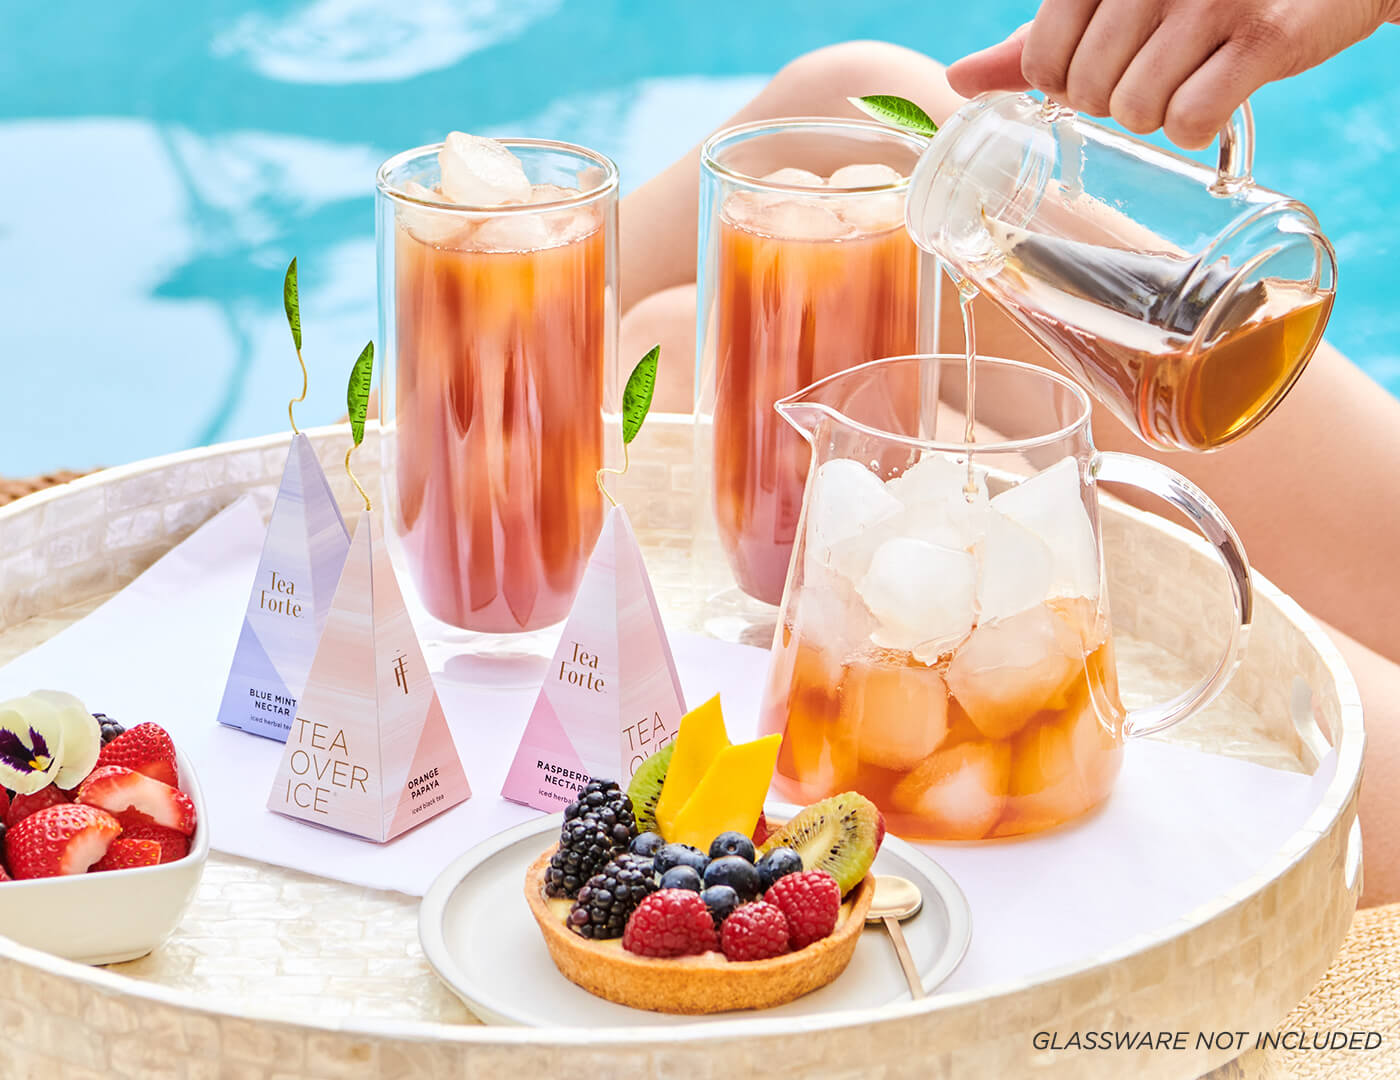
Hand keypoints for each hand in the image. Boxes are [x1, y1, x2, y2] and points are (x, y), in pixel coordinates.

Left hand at [947, 0, 1399, 148]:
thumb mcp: (1111, 0)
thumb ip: (1038, 39)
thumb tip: (960, 80)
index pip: (1041, 57)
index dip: (1061, 84)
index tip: (1094, 70)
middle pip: (1088, 90)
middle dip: (1113, 100)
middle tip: (1153, 72)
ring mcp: (1209, 2)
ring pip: (1136, 109)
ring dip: (1158, 113)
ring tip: (1188, 77)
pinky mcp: (1263, 37)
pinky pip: (1192, 120)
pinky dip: (1199, 127)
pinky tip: (1217, 94)